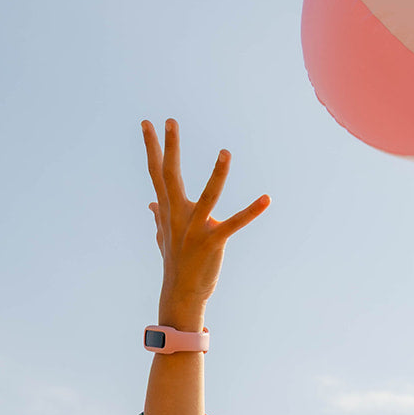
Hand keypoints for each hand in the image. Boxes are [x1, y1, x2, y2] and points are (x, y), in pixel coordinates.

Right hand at [142, 119, 270, 319]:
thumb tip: (150, 204)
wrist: (181, 294)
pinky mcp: (213, 242)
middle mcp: (178, 216)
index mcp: (168, 210)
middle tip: (170, 120)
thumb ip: (158, 218)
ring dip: (218, 175)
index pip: (157, 173)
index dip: (152, 148)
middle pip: (170, 176)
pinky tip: (266, 199)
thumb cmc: (176, 264)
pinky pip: (235, 224)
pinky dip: (251, 212)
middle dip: (170, 148)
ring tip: (226, 152)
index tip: (147, 123)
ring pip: (208, 197)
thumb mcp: (164, 237)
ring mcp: (194, 229)